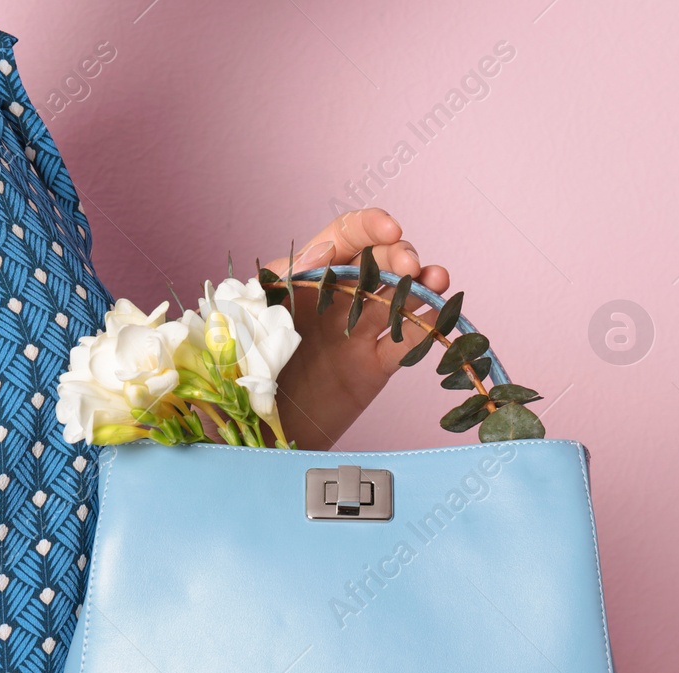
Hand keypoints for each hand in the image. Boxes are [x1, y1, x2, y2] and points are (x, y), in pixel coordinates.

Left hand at [262, 209, 450, 449]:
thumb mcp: (247, 322)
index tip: (391, 229)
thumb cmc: (236, 378)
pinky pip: (408, 343)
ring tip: (439, 280)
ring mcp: (356, 334)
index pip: (341, 236)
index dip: (369, 227)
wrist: (249, 440)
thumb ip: (281, 286)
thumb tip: (320, 254)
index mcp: (301, 279)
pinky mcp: (374, 369)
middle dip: (400, 256)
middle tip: (412, 268)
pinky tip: (442, 316)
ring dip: (423, 284)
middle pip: (378, 263)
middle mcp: (333, 300)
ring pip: (399, 299)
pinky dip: (428, 328)